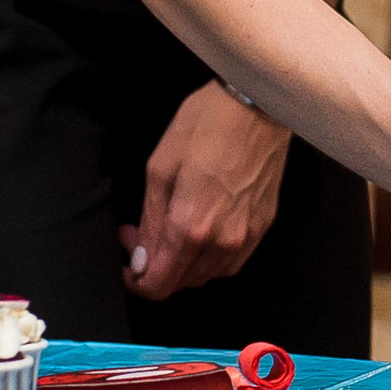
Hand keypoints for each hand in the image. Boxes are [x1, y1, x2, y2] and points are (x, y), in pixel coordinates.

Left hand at [121, 82, 288, 299]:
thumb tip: (142, 258)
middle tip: (142, 231)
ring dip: (183, 264)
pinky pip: (231, 262)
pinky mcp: (263, 227)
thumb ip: (150, 221)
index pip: (158, 285)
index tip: (127, 254)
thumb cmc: (204, 125)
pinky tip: (201, 231)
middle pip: (181, 284)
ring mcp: (247, 238)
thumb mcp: (160, 167)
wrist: (260, 104)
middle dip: (155, 266)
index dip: (134, 279)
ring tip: (171, 227)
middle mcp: (222, 243)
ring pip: (206, 276)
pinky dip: (209, 259)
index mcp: (190, 228)